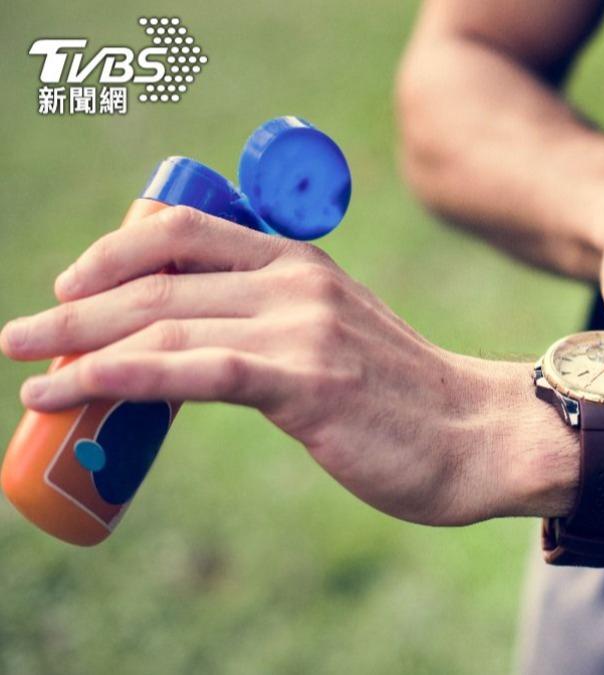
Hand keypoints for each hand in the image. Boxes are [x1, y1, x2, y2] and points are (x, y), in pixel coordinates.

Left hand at [0, 206, 544, 525]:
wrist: (479, 434)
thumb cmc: (406, 398)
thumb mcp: (337, 338)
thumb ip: (274, 326)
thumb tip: (195, 350)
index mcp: (302, 264)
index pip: (186, 233)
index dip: (114, 251)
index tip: (71, 285)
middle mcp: (297, 282)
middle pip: (159, 278)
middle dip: (76, 307)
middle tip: (20, 334)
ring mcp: (302, 328)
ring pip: (164, 320)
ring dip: (79, 345)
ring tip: (28, 372)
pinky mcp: (305, 380)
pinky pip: (192, 368)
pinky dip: (120, 375)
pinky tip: (74, 389)